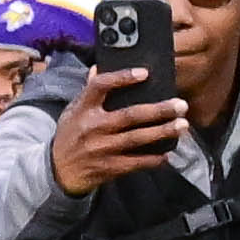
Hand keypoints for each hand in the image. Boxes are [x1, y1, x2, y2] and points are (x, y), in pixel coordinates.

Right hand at [45, 79, 190, 196]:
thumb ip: (88, 91)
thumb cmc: (70, 136)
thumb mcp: (73, 111)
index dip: (122, 78)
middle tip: (181, 105)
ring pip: (137, 139)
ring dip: (162, 132)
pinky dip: (152, 159)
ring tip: (182, 125)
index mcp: (83, 109)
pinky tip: (167, 154)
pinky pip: (135, 162)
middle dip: (158, 110)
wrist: (58, 172)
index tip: (144, 73)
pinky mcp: (108, 167)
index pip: (101, 86)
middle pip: (130, 115)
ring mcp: (101, 149)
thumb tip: (97, 67)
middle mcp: (92, 127)